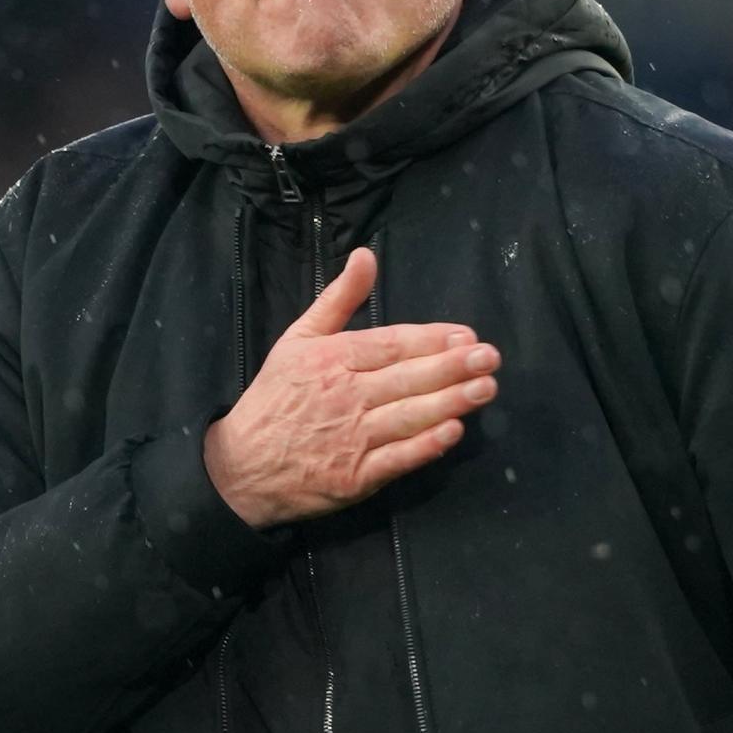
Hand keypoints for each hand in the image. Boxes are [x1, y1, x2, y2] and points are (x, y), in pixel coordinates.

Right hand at [204, 246, 497, 528]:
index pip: (390, 345)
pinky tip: (453, 433)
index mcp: (332, 359)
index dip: (431, 340)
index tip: (466, 335)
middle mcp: (345, 395)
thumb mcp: (298, 338)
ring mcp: (351, 438)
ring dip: (450, 402)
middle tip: (490, 358)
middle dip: (453, 367)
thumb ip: (338, 298)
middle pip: (407, 378)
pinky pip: (397, 458)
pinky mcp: (355, 477)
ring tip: (486, 389)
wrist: (242, 467)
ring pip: (409, 416)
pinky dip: (425, 446)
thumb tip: (367, 256)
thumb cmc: (276, 398)